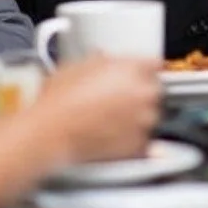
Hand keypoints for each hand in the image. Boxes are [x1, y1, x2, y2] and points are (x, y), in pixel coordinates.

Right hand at [36, 57, 161, 163]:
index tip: (139, 73)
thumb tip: (106, 62)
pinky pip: (143, 141)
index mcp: (134, 69)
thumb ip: (103, 61)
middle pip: (154, 90)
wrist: (52, 131)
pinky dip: (131, 138)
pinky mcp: (139, 146)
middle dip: (139, 93)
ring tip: (110, 118)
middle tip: (116, 97)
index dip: (144, 69)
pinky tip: (111, 134)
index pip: (155, 64)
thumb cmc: (61, 99)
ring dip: (137, 116)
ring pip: (150, 115)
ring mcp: (144, 121)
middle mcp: (144, 94)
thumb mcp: (79, 65)